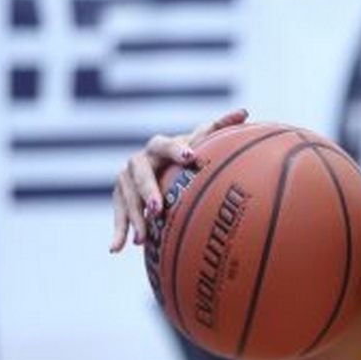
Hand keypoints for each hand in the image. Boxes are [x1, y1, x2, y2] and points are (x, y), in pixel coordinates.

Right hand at [109, 108, 250, 251]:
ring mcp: (126, 181)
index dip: (176, 150)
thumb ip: (218, 128)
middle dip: (147, 190)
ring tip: (142, 239)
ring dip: (133, 217)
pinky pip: (118, 216)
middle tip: (157, 207)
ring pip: (126, 198)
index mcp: (158, 147)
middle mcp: (138, 162)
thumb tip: (244, 110)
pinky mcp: (120, 199)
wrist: (160, 168)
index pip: (164, 144)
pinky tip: (116, 249)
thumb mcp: (198, 142)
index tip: (190, 157)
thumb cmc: (185, 156)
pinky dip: (117, 232)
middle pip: (138, 173)